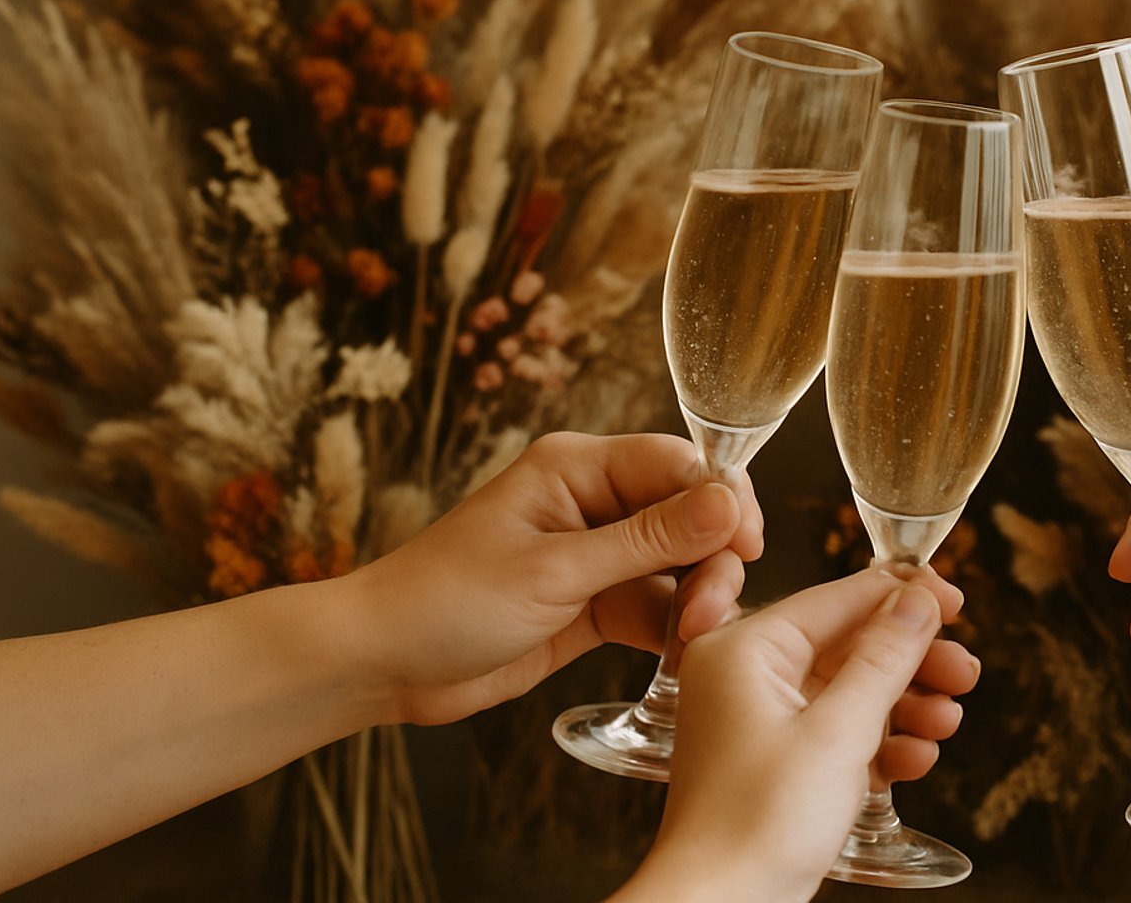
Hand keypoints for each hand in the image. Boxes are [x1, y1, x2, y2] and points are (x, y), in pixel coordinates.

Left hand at [340, 431, 760, 725]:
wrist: (383, 665)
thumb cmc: (445, 600)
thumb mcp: (555, 570)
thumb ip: (648, 540)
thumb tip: (727, 503)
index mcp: (578, 468)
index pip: (679, 463)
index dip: (722, 499)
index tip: (746, 546)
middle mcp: (594, 502)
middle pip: (690, 515)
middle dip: (712, 559)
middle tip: (710, 611)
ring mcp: (596, 555)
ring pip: (681, 566)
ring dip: (699, 599)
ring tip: (694, 638)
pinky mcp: (594, 603)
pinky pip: (658, 607)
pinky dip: (676, 630)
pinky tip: (683, 654)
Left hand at [622, 568, 975, 902]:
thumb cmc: (757, 824)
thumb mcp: (838, 732)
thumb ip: (884, 658)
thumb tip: (918, 600)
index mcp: (744, 650)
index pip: (838, 599)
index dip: (903, 597)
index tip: (956, 601)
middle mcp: (748, 677)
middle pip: (850, 646)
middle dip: (913, 663)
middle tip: (964, 673)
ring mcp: (763, 721)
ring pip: (852, 692)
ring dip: (906, 706)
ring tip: (946, 722)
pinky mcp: (780, 762)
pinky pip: (841, 733)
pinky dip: (882, 743)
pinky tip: (917, 759)